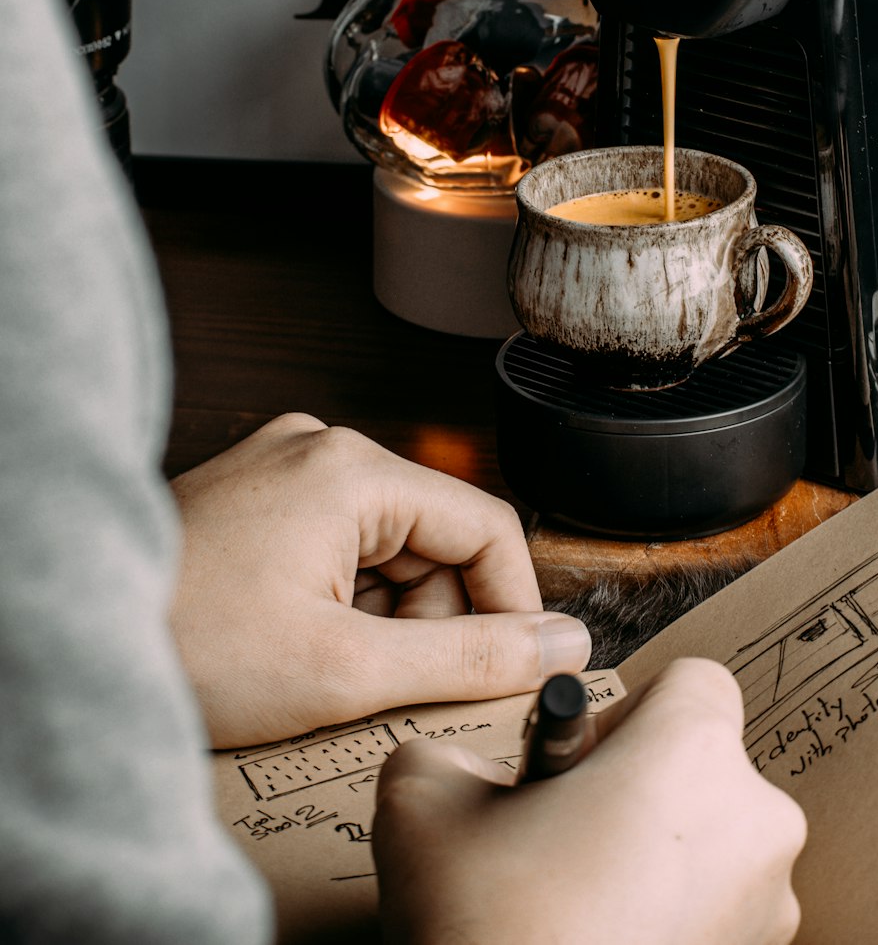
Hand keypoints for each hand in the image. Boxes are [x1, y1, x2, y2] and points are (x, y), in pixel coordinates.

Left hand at [169, 414, 590, 746]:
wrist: (73, 639)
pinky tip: (293, 635)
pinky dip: (339, 595)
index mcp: (351, 468)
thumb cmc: (191, 648)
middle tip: (375, 676)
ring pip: (388, 543)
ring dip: (381, 611)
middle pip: (435, 535)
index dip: (510, 605)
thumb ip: (471, 656)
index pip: (486, 526)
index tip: (510, 668)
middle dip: (428, 614)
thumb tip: (559, 643)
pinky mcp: (258, 489)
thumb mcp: (349, 668)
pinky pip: (338, 540)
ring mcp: (284, 463)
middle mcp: (321, 445)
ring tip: (319, 660)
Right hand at [374, 658, 805, 944]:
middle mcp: (757, 825)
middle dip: (637, 793)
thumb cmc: (488, 926)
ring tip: (574, 909)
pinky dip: (666, 923)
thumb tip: (469, 773)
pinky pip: (716, 917)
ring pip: (714, 849)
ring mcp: (770, 914)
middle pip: (705, 768)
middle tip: (562, 842)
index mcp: (694, 753)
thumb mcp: (422, 800)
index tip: (574, 765)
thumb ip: (452, 753)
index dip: (626, 710)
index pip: (693, 681)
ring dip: (653, 863)